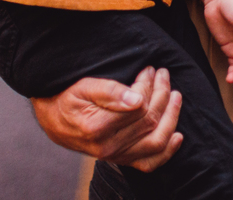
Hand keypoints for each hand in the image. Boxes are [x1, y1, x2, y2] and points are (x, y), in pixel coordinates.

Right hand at [31, 66, 182, 171]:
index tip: (149, 69)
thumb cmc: (68, 98)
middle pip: (150, 121)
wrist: (53, 118)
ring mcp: (116, 156)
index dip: (149, 86)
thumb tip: (138, 99)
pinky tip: (178, 135)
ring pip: (156, 141)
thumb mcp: (83, 86)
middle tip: (163, 74)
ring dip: (171, 116)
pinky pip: (149, 163)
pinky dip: (167, 151)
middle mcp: (108, 147)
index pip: (139, 107)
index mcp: (97, 128)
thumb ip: (110, 91)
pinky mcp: (121, 160)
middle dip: (162, 94)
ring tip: (175, 95)